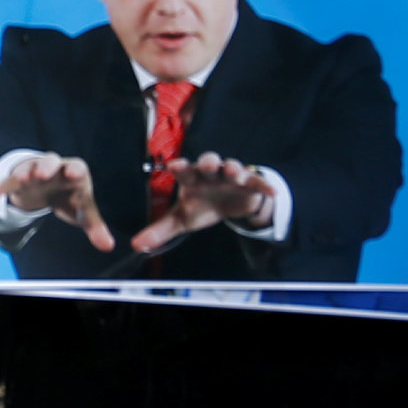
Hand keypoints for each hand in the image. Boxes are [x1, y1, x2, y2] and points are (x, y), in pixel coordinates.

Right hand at [0, 152, 114, 253]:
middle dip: (47, 166)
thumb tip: (108, 246)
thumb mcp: (82, 211)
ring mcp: (35, 171)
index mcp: (74, 173)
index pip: (77, 167)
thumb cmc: (70, 196)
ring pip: (30, 167)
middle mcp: (55, 168)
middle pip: (51, 161)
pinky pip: (10, 180)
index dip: (76, 170)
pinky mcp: (19, 179)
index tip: (74, 174)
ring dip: (26, 172)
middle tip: (44, 174)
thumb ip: (95, 226)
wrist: (48, 186)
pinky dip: (3, 186)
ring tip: (23, 179)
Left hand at [127, 155, 275, 256]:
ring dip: (233, 168)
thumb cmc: (202, 204)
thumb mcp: (182, 218)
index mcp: (192, 178)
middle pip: (209, 162)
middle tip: (208, 165)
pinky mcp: (249, 183)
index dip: (179, 167)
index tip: (173, 166)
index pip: (183, 170)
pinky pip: (256, 182)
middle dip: (208, 162)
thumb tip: (136, 244)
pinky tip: (271, 190)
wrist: (229, 203)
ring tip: (234, 173)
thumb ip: (160, 230)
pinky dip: (262, 185)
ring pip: (232, 167)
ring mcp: (230, 176)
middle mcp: (210, 173)